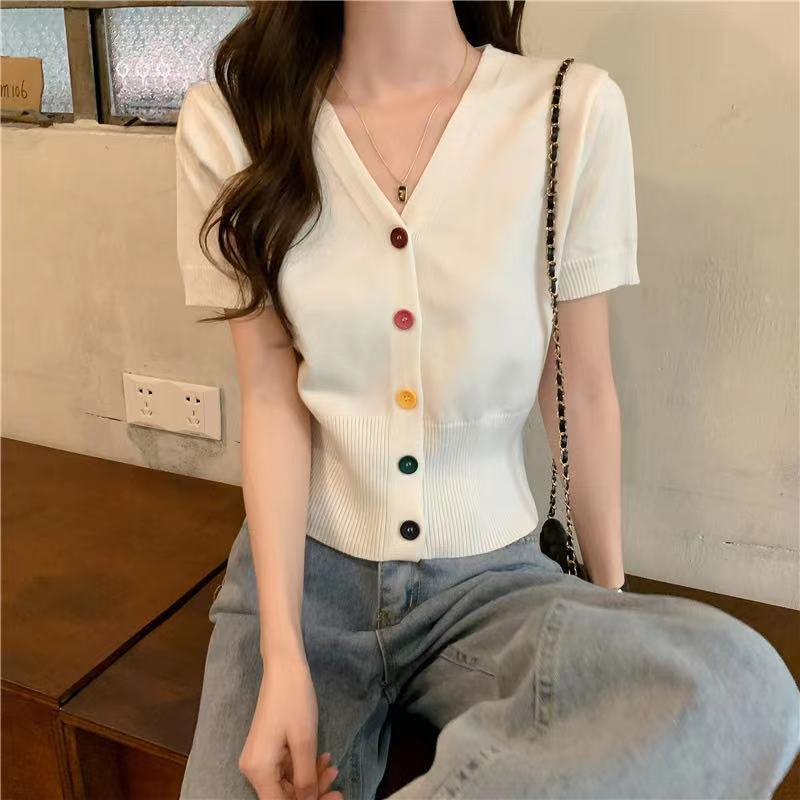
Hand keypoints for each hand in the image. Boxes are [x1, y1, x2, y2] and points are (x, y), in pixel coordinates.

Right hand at [239, 655, 342, 799]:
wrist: (283, 667)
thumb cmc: (294, 700)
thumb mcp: (304, 742)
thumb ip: (306, 779)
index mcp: (258, 771)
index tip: (333, 797)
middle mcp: (254, 769)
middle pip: (283, 796)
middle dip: (312, 793)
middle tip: (337, 784)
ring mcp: (260, 758)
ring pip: (287, 783)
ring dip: (311, 779)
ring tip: (333, 767)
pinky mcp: (267, 749)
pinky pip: (286, 768)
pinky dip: (304, 766)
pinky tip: (323, 758)